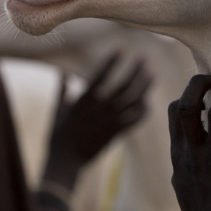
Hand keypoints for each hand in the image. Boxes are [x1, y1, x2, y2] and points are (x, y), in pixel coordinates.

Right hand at [44, 53, 150, 184]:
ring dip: (144, 87)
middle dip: (135, 71)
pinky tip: (148, 102)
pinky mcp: (116, 132)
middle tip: (144, 58)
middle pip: (123, 87)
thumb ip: (62, 90)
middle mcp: (100, 110)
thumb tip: (62, 72)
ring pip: (133, 102)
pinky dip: (144, 110)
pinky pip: (135, 120)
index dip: (110, 62)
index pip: (100, 76)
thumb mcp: (58, 110)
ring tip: (152, 75)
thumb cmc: (58, 134)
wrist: (67, 161)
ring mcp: (110, 121)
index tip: (120, 49)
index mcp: (84, 101)